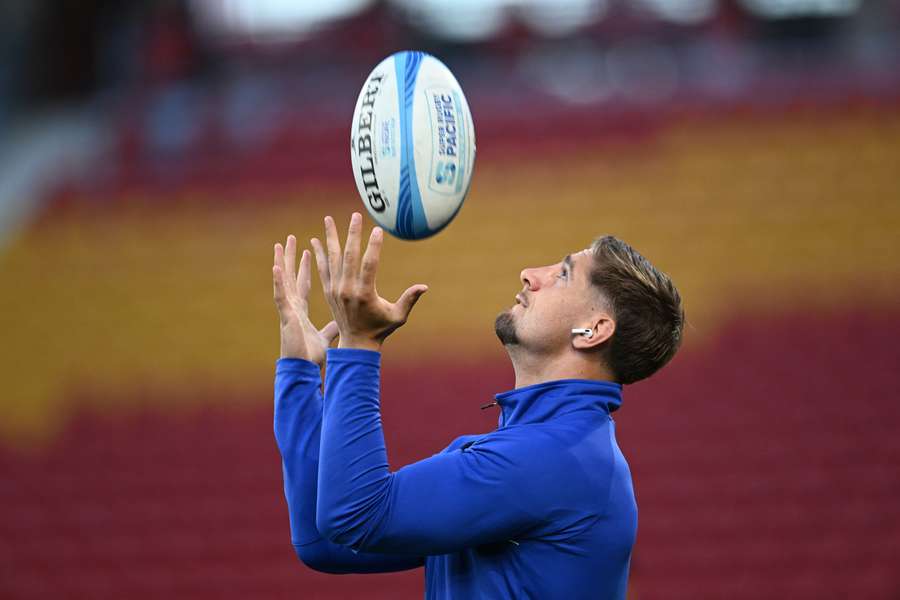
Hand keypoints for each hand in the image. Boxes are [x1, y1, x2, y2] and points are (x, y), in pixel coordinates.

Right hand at [273, 234, 338, 362]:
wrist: (304, 369)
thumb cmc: (311, 357)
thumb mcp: (325, 337)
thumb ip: (331, 328)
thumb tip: (341, 322)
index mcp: (301, 311)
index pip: (303, 284)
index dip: (305, 269)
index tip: (309, 252)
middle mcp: (293, 306)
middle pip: (291, 277)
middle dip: (292, 258)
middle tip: (291, 239)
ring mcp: (288, 310)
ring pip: (283, 281)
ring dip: (281, 262)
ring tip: (280, 244)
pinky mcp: (286, 316)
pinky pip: (281, 296)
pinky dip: (278, 282)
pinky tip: (276, 267)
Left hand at [310, 213, 427, 351]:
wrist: (355, 344)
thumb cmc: (380, 329)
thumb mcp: (398, 316)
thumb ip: (409, 299)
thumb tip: (424, 287)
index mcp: (365, 294)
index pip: (369, 264)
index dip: (374, 246)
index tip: (377, 230)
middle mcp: (347, 289)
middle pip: (349, 256)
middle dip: (352, 234)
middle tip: (355, 215)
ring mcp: (335, 289)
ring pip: (333, 259)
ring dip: (331, 237)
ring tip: (328, 219)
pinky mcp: (328, 291)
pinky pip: (323, 269)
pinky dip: (319, 254)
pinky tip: (316, 240)